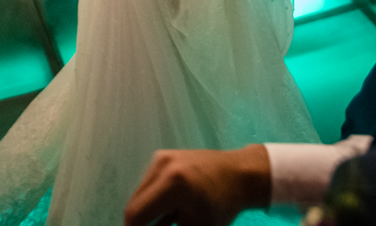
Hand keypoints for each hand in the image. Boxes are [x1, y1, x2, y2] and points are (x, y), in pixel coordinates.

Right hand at [124, 146, 270, 225]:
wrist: (240, 174)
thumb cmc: (223, 205)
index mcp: (172, 183)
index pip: (135, 215)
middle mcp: (162, 165)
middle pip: (134, 204)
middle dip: (140, 223)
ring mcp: (162, 157)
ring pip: (140, 194)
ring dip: (148, 212)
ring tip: (171, 219)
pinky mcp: (164, 156)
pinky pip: (148, 184)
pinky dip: (154, 200)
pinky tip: (172, 208)